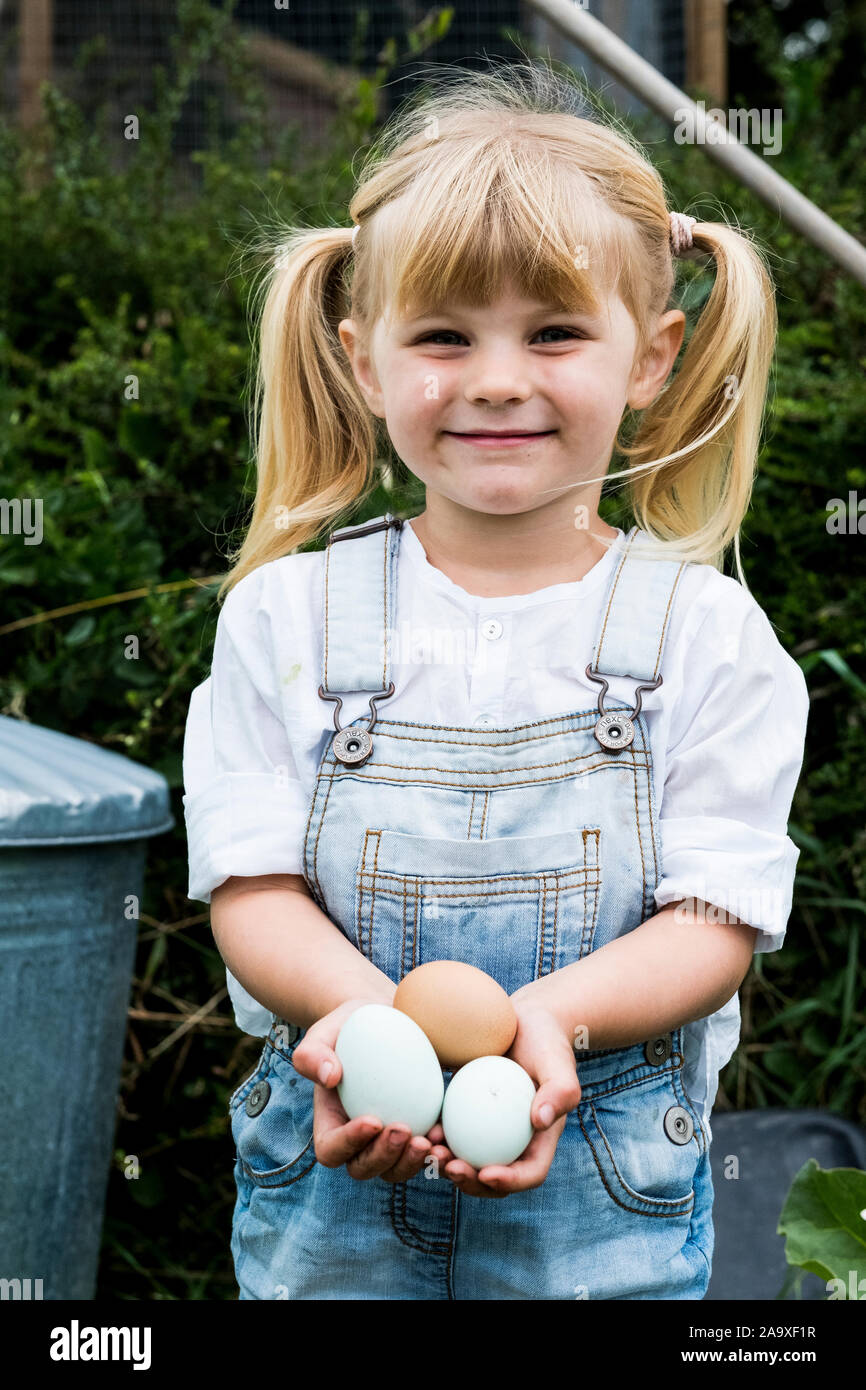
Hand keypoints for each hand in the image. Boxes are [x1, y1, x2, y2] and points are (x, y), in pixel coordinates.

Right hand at [290, 997, 452, 1182]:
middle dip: (384, 1157)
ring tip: (432, 1140)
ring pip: (396, 1169)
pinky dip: (436, 1151)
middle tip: (404, 1130)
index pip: (331, 1149)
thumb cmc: (350, 1026)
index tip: (373, 1119)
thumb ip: (313, 1053)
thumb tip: (330, 1078)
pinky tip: (446, 1134)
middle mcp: (357, 1140)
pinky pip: (425, 1153)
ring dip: (413, 1162)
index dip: (349, 1143)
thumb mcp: (325, 1031)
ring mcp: (387, 1140)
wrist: (388, 1019)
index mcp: (330, 1123)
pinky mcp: (417, 1131)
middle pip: (364, 1168)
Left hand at [441, 994, 581, 1198]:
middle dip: (470, 1182)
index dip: (510, 1182)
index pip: (530, 1173)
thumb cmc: (546, 1040)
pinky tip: (424, 1128)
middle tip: (450, 1167)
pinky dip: (438, 1138)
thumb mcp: (557, 1061)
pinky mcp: (466, 1114)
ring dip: (447, 1165)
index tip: (487, 1173)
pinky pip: (452, 1134)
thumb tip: (540, 1121)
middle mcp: (514, 1141)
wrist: (523, 1020)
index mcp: (541, 1138)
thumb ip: (560, 1090)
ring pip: (467, 1161)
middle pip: (494, 1179)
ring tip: (429, 1150)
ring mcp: (488, 1130)